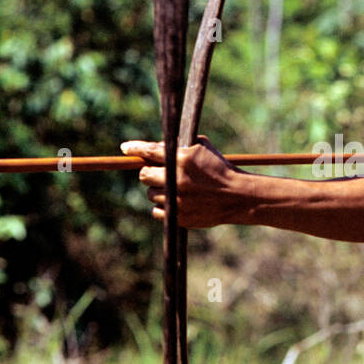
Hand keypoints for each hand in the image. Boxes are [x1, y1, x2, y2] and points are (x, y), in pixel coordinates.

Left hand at [120, 135, 245, 227]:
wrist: (237, 197)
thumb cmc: (220, 168)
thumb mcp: (203, 148)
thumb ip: (178, 146)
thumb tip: (153, 148)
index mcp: (182, 159)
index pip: (150, 151)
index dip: (134, 148)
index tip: (125, 148)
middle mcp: (177, 180)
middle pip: (144, 175)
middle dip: (149, 172)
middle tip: (158, 173)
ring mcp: (177, 200)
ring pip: (150, 194)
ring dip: (158, 190)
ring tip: (176, 188)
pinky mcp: (179, 217)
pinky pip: (157, 211)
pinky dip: (163, 206)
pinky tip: (176, 202)